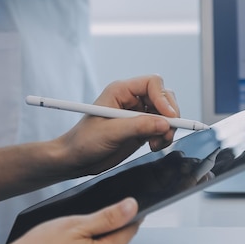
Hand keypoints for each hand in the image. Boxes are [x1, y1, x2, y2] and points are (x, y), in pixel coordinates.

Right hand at [0, 198, 139, 243]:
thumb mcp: (75, 224)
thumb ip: (108, 216)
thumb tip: (132, 206)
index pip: (130, 229)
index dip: (125, 214)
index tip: (115, 207)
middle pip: (116, 241)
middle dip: (102, 229)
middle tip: (78, 226)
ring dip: (92, 242)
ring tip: (67, 241)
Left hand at [55, 74, 179, 176]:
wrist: (75, 160)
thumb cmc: (83, 142)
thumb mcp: (111, 133)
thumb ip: (139, 126)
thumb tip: (165, 123)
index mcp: (121, 91)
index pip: (152, 83)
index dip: (163, 98)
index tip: (169, 117)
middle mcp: (131, 99)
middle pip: (163, 97)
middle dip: (169, 115)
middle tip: (167, 132)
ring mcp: (137, 114)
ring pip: (166, 114)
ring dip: (168, 128)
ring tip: (157, 143)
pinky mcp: (141, 129)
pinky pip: (161, 127)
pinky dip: (164, 137)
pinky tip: (154, 146)